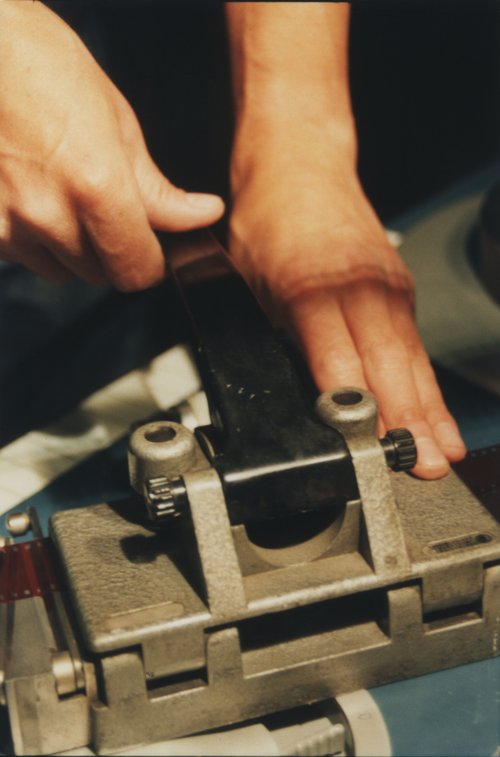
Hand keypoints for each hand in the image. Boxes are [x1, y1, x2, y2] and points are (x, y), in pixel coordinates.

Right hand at [0, 1, 223, 288]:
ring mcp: (7, 224)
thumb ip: (157, 188)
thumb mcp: (116, 122)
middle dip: (111, 251)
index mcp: (96, 187)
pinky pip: (20, 255)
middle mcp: (48, 215)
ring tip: (58, 191)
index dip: (149, 262)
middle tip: (101, 206)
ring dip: (68, 247)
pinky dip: (30, 236)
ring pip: (59, 269)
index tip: (150, 249)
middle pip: (100, 274)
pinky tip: (26, 191)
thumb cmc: (40, 65)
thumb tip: (199, 216)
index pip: (137, 270)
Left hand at [229, 127, 466, 478]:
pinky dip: (427, 383)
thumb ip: (270, 337)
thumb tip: (286, 389)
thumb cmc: (270, 220)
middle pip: (387, 366)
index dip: (355, 406)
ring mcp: (387, 287)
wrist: (301, 164)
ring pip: (410, 359)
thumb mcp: (247, 282)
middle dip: (407, 421)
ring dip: (427, 410)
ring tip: (442, 451)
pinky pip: (415, 345)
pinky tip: (437, 412)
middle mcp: (359, 289)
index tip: (369, 445)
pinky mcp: (399, 289)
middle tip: (423, 465)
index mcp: (312, 289)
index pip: (336, 359)